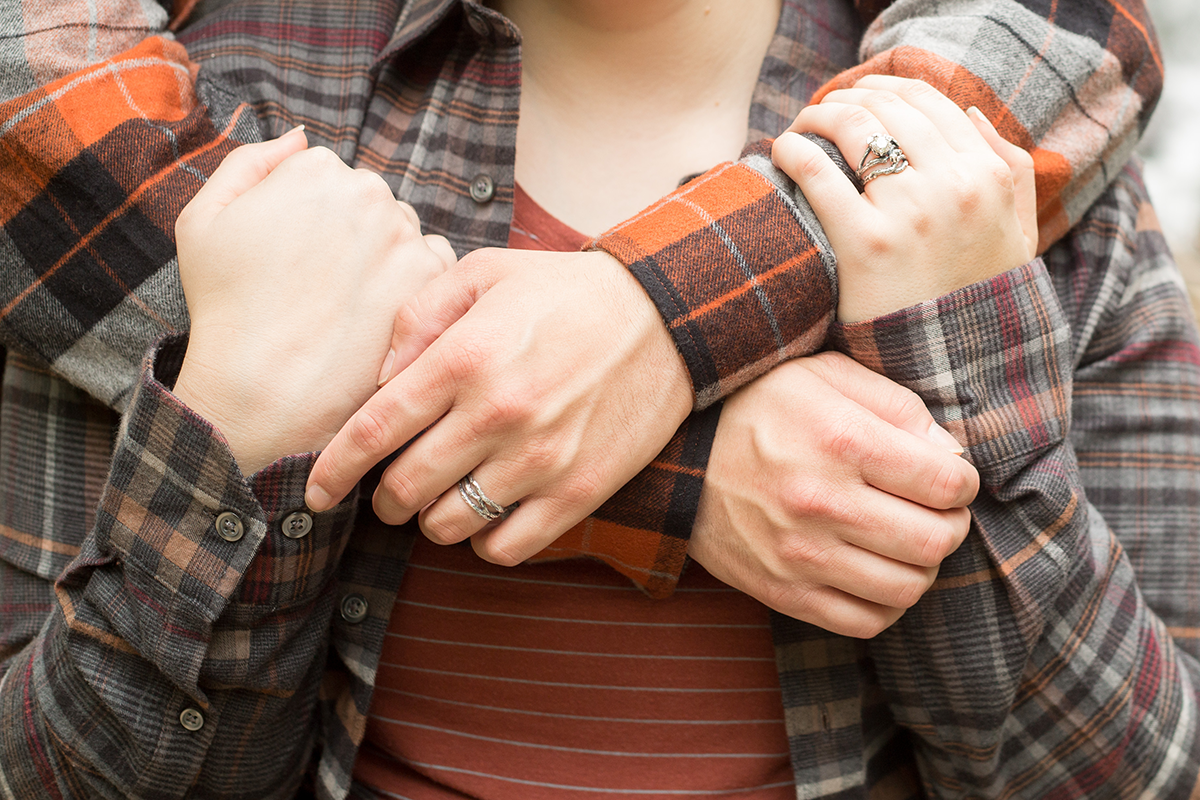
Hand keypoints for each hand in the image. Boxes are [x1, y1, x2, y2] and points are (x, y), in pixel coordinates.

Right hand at [173, 130, 453, 472]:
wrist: (265, 389)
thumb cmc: (227, 307)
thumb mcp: (204, 220)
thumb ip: (250, 162)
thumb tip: (299, 136)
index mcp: (315, 169)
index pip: (324, 175)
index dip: (305, 219)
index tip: (292, 259)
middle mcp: (368, 192)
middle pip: (368, 201)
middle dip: (350, 234)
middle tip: (319, 287)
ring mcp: (405, 234)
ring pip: (402, 231)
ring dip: (384, 257)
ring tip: (346, 305)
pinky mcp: (431, 278)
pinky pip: (434, 264)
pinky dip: (414, 284)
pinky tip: (378, 313)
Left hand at [305, 247, 692, 564]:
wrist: (666, 318)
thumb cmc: (565, 294)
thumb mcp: (485, 275)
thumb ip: (418, 318)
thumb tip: (378, 380)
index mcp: (465, 359)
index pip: (375, 431)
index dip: (333, 470)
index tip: (317, 491)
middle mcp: (498, 415)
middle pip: (404, 488)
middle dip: (384, 496)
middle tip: (392, 486)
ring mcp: (541, 461)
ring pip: (448, 526)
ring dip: (432, 518)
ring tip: (445, 495)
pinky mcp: (579, 492)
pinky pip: (505, 548)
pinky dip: (483, 541)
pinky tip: (488, 512)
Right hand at [690, 352, 976, 637]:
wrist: (674, 454)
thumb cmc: (758, 404)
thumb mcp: (823, 374)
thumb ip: (896, 405)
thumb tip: (953, 454)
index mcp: (841, 439)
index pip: (947, 482)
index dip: (963, 480)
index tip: (949, 475)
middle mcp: (822, 502)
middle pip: (935, 540)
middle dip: (951, 525)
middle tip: (936, 510)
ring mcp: (800, 554)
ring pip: (907, 587)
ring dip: (922, 566)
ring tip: (906, 541)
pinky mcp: (781, 591)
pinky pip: (864, 621)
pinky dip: (886, 604)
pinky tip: (876, 572)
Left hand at [772, 75, 1037, 321]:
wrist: (958, 367)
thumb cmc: (979, 298)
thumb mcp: (1018, 233)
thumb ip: (1010, 169)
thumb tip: (970, 113)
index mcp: (987, 176)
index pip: (929, 101)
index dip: (886, 87)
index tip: (860, 95)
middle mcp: (952, 186)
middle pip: (886, 107)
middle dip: (848, 97)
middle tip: (824, 110)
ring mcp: (908, 214)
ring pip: (853, 127)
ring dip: (819, 114)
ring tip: (804, 126)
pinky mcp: (863, 244)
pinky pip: (817, 173)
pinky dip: (793, 149)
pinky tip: (783, 151)